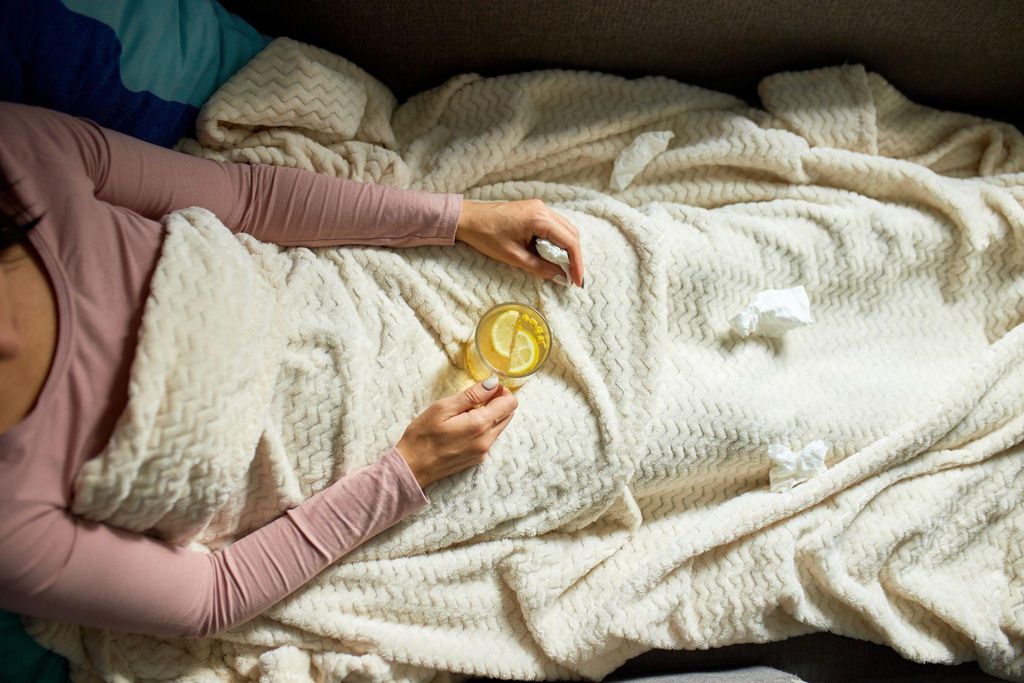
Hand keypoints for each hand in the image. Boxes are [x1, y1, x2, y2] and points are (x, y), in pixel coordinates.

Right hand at [395, 377, 518, 487]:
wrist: (412, 467)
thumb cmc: (423, 435)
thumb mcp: (444, 408)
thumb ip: (472, 395)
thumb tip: (493, 383)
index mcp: (480, 425)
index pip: (510, 404)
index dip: (502, 391)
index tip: (488, 388)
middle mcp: (487, 440)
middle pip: (508, 415)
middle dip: (499, 402)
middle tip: (478, 396)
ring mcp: (483, 452)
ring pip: (500, 426)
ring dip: (491, 414)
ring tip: (467, 410)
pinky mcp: (477, 458)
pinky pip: (490, 438)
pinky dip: (484, 427)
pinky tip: (464, 425)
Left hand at [455, 199, 584, 286]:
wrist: (467, 218)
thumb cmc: (486, 236)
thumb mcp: (514, 257)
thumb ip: (540, 267)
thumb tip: (561, 278)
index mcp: (539, 218)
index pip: (569, 242)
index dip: (577, 263)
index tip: (577, 282)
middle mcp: (543, 209)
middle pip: (571, 233)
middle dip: (575, 257)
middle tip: (572, 278)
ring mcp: (539, 207)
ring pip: (565, 229)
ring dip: (567, 249)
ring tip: (564, 269)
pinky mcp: (534, 210)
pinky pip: (554, 225)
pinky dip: (558, 241)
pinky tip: (553, 255)